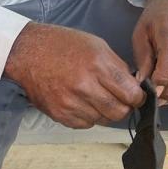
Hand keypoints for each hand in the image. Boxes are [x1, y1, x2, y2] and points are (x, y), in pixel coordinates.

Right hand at [4, 22, 144, 128]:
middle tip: (120, 99)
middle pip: (119, 112)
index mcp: (98, 65)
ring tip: (97, 97)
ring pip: (103, 120)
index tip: (137, 95)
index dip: (138, 97)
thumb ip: (116, 67)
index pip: (131, 94)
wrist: (28, 53)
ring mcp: (71, 103)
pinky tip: (83, 101)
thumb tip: (133, 86)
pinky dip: (89, 116)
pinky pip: (86, 124)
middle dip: (125, 107)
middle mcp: (85, 86)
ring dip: (106, 112)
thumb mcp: (96, 45)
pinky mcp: (60, 115)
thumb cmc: (63, 44)